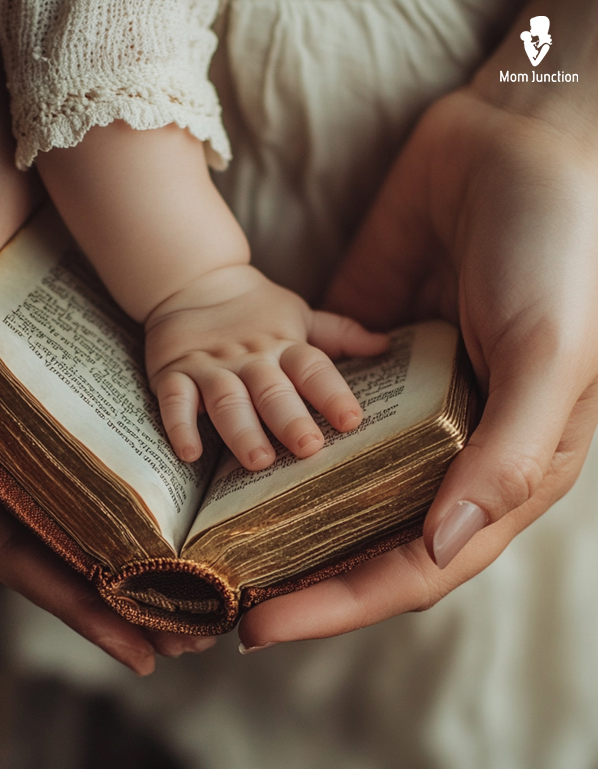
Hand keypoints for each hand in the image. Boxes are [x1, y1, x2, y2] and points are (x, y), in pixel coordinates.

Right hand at [0, 0, 213, 671]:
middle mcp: (21, 433)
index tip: (142, 647)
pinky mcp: (104, 361)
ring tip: (228, 577)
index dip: (77, 603)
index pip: (21, 547)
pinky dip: (186, 460)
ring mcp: (66, 400)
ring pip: (121, 489)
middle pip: (81, 533)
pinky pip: (149, 423)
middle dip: (136, 591)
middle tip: (202, 630)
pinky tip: (228, 485)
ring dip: (172, 541)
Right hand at [145, 264, 387, 469]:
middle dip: (290, 419)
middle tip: (308, 448)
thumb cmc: (253, 309)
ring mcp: (209, 367)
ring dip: (242, 430)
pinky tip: (190, 452)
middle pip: (272, 390)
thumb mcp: (299, 315)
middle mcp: (250, 358)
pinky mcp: (173, 373)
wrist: (192, 280)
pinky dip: (180, 425)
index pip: (313, 369)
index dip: (332, 393)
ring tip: (258, 460)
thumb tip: (386, 344)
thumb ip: (339, 333)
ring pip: (226, 401)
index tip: (351, 420)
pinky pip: (175, 400)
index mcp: (284, 345)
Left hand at [239, 0, 597, 646]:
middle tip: (219, 598)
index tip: (258, 628)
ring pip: (330, 481)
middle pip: (363, 535)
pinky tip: (221, 455)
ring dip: (276, 515)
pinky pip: (309, 407)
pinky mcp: (360, 353)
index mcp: (503, 467)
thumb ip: (504, 456)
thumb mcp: (550, 356)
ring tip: (207, 542)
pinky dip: (272, 435)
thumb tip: (442, 547)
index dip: (339, 603)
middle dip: (296, 574)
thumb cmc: (561, 250)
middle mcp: (447, 446)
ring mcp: (399, 401)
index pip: (415, 565)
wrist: (519, 140)